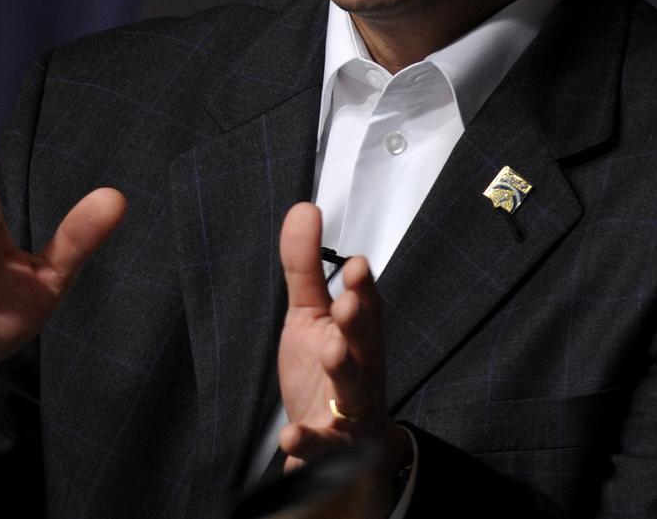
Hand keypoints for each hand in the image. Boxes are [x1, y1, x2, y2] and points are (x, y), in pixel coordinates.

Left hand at [276, 203, 409, 509]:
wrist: (341, 449)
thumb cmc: (326, 370)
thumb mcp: (310, 315)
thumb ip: (305, 266)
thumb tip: (304, 208)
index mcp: (358, 334)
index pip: (366, 307)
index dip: (364, 288)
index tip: (356, 265)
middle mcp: (361, 369)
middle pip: (365, 345)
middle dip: (359, 323)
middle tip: (346, 304)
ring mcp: (350, 409)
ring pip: (353, 390)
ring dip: (343, 371)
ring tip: (330, 351)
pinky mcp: (333, 446)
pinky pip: (324, 445)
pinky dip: (308, 441)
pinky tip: (290, 434)